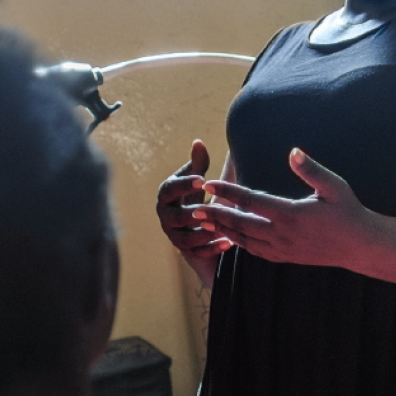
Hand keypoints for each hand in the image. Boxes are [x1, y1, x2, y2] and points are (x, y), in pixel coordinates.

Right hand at [156, 140, 231, 284]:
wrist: (195, 224)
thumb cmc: (195, 195)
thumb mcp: (197, 180)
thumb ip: (198, 163)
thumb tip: (198, 142)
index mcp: (167, 196)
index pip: (169, 189)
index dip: (183, 184)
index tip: (202, 180)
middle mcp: (166, 217)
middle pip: (174, 217)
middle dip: (191, 214)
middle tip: (210, 209)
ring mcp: (174, 236)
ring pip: (184, 239)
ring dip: (203, 234)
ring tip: (222, 229)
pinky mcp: (185, 251)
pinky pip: (196, 253)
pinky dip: (212, 249)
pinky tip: (229, 243)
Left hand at [192, 149, 372, 266]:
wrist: (361, 247)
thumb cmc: (349, 212)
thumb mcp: (334, 187)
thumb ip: (311, 170)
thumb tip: (293, 151)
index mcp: (290, 214)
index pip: (250, 201)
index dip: (227, 191)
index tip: (209, 183)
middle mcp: (282, 234)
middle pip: (239, 223)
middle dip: (215, 214)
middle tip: (194, 207)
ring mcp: (282, 249)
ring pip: (243, 240)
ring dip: (222, 230)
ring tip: (204, 221)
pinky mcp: (284, 257)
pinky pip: (254, 251)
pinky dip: (238, 243)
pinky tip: (229, 235)